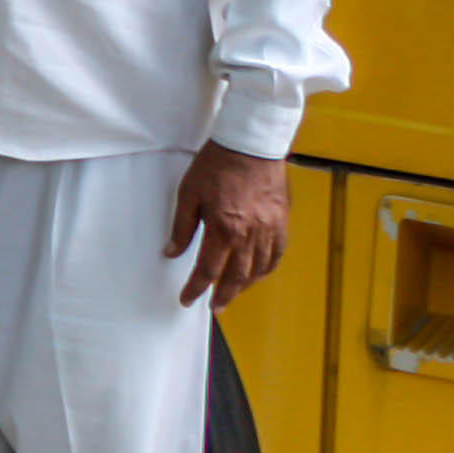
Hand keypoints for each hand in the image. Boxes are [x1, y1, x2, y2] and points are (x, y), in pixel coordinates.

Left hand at [166, 146, 289, 307]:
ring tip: (232, 293)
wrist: (250, 144)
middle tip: (214, 307)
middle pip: (236, 277)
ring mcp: (269, 230)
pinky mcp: (281, 222)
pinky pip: (276, 255)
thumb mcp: (188, 193)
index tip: (188, 299)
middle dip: (223, 296)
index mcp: (223, 228)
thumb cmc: (217, 164)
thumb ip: (182, 227)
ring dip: (244, 286)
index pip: (208, 270)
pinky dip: (266, 270)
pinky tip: (257, 274)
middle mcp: (249, 234)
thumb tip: (171, 252)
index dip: (196, 288)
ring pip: (258, 270)